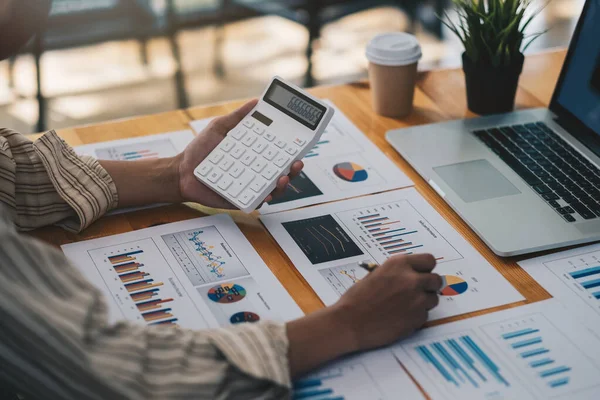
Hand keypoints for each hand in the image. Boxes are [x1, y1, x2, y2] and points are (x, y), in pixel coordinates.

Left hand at [177, 99, 303, 208]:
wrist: (181, 171)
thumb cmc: (201, 151)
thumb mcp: (220, 127)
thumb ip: (238, 117)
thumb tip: (256, 102)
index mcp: (255, 154)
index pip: (278, 152)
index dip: (292, 150)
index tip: (300, 144)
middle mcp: (256, 170)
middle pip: (282, 171)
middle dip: (294, 169)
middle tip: (296, 162)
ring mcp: (249, 186)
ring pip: (274, 189)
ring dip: (283, 184)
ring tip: (282, 178)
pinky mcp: (240, 199)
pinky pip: (256, 201)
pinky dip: (264, 198)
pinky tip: (267, 194)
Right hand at [333, 254, 441, 351]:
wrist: (350, 322)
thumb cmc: (357, 298)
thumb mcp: (376, 274)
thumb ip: (397, 273)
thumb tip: (413, 274)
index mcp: (399, 264)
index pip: (429, 260)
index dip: (425, 268)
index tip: (422, 274)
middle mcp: (412, 279)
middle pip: (436, 280)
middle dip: (428, 286)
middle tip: (416, 292)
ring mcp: (417, 299)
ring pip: (433, 299)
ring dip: (423, 302)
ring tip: (404, 306)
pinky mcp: (418, 318)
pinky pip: (425, 315)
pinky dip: (416, 317)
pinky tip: (400, 317)